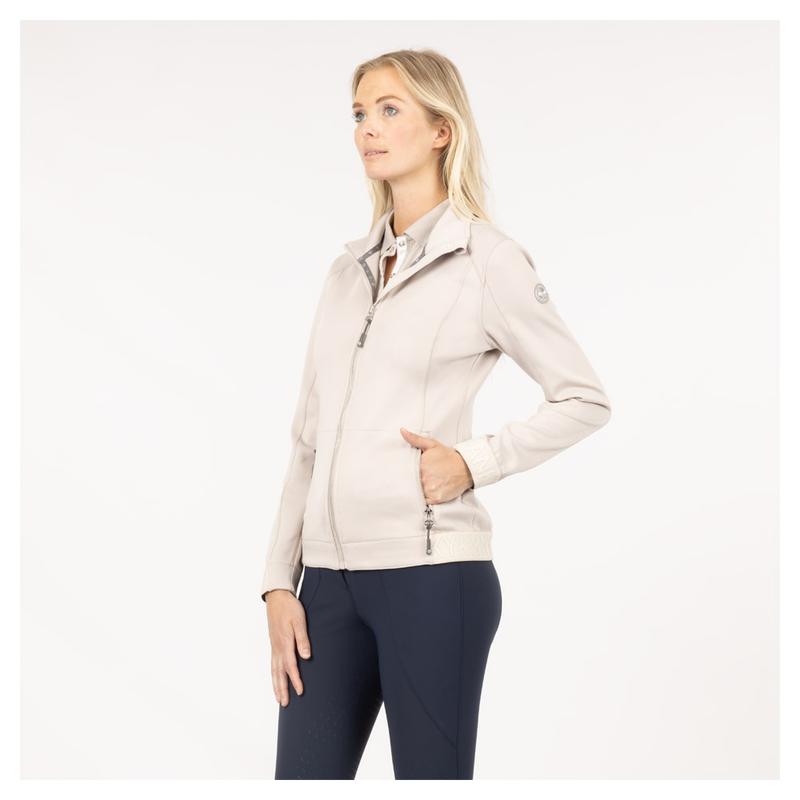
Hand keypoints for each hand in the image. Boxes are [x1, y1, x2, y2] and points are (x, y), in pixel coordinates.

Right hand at [265, 589, 311, 706]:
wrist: (277, 597)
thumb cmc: (290, 607)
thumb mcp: (300, 620)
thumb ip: (303, 639)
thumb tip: (306, 656)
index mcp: (285, 642)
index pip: (290, 666)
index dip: (295, 680)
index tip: (300, 692)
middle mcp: (277, 647)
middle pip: (279, 673)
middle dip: (282, 689)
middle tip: (285, 705)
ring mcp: (274, 646)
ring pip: (274, 670)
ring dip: (276, 685)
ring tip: (279, 699)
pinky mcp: (273, 644)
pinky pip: (272, 664)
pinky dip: (273, 675)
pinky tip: (276, 680)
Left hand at [399, 427, 474, 503]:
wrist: (466, 468)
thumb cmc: (448, 456)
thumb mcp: (432, 445)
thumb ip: (415, 439)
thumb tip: (402, 431)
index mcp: (420, 465)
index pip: (405, 471)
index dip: (404, 473)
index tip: (403, 473)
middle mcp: (424, 478)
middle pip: (410, 483)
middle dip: (410, 482)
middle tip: (413, 480)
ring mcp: (430, 489)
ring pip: (416, 492)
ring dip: (416, 491)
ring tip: (419, 487)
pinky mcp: (435, 498)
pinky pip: (423, 501)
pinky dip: (423, 499)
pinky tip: (425, 494)